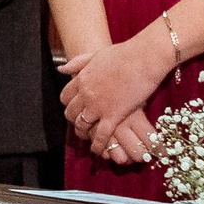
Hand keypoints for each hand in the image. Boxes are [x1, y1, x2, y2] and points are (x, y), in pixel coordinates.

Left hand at [59, 27, 175, 165]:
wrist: (142, 58)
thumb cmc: (123, 54)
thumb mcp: (95, 55)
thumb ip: (77, 63)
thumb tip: (61, 69)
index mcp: (81, 79)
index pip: (65, 97)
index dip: (69, 104)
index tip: (74, 108)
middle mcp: (85, 94)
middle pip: (71, 113)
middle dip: (73, 120)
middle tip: (80, 124)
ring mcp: (98, 106)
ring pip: (82, 125)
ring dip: (83, 133)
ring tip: (87, 137)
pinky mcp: (113, 116)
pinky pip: (100, 135)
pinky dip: (97, 144)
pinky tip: (98, 150)